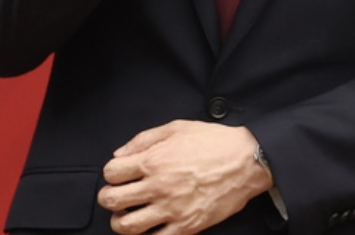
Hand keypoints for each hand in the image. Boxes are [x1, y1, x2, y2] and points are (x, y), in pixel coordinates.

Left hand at [96, 121, 270, 234]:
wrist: (246, 161)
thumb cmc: (212, 142)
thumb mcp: (175, 129)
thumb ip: (143, 140)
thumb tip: (119, 154)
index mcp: (152, 161)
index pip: (111, 172)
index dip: (110, 173)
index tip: (118, 174)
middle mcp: (158, 187)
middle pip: (112, 200)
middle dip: (108, 198)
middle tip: (115, 196)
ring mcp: (172, 209)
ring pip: (127, 226)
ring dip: (120, 221)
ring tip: (126, 216)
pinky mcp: (188, 226)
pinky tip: (149, 228)